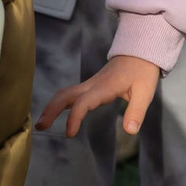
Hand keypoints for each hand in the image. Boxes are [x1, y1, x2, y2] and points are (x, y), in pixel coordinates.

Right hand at [39, 51, 162, 138]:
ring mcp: (90, 83)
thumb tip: (130, 131)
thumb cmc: (143, 71)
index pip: (83, 102)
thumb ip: (137, 111)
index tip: (70, 133)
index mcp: (104, 87)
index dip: (74, 117)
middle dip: (51, 110)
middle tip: (40, 127)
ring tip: (42, 124)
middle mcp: (93, 84)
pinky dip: (60, 103)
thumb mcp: (145, 92)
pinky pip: (72, 93)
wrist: (141, 51)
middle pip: (65, 94)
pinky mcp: (91, 85)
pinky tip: (56, 113)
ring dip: (52, 106)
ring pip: (66, 93)